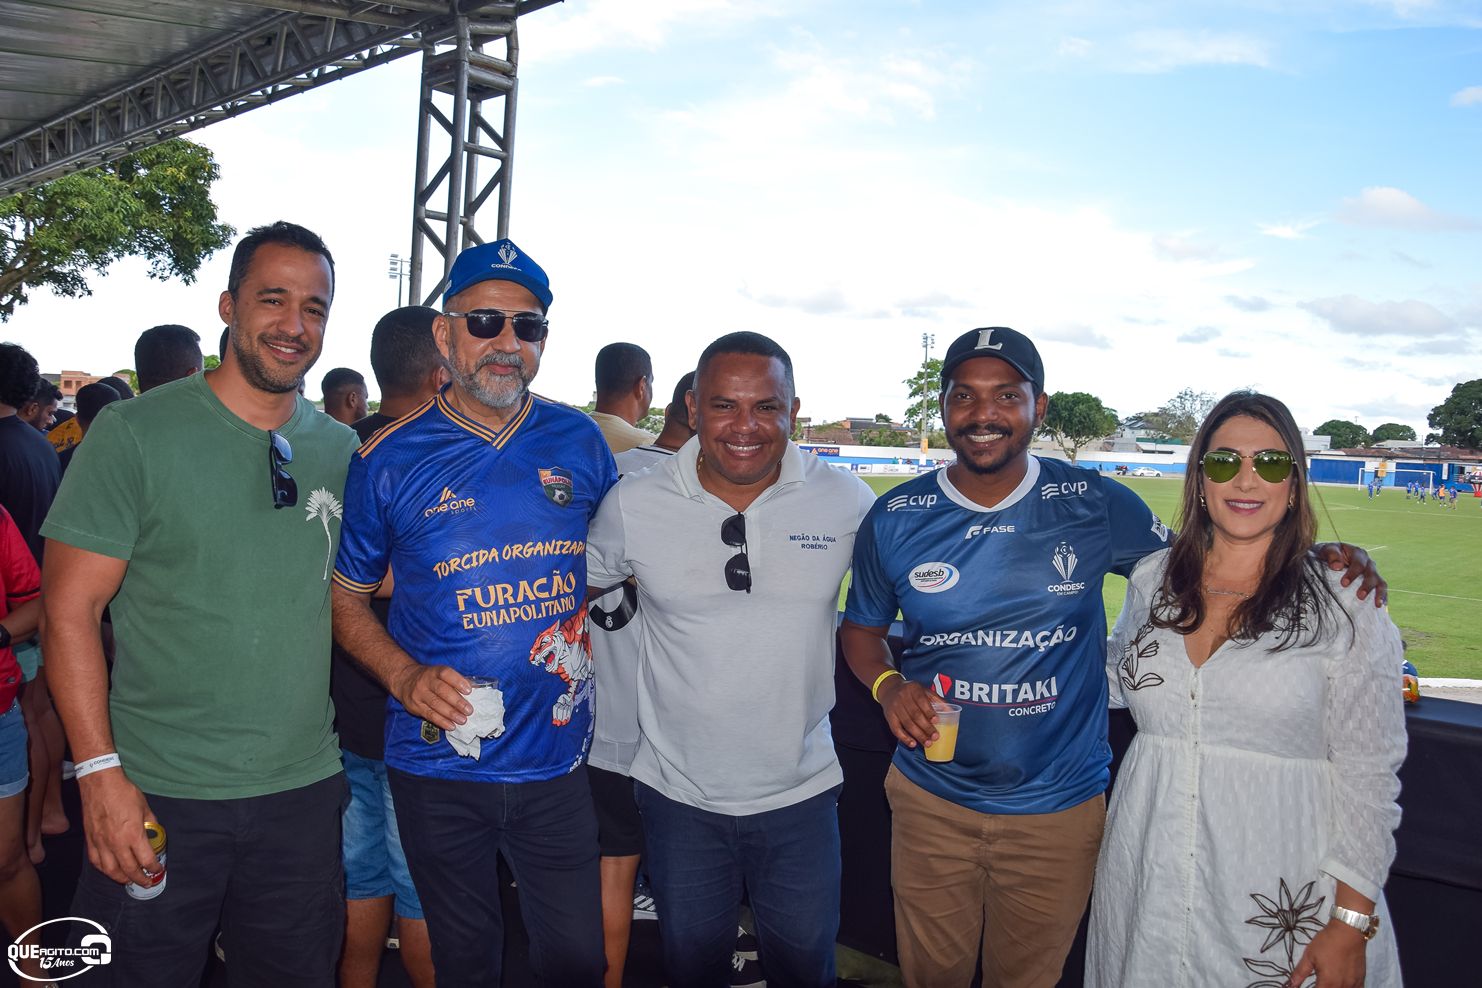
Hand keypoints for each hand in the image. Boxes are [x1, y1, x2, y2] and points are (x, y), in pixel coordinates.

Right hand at [77, 770, 160, 884]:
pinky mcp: (89, 841)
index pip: (146, 859)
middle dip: (139, 879)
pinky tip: (110, 870)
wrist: (100, 784)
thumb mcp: (145, 807)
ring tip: (129, 880)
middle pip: (129, 870)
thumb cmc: (124, 793)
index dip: (154, 867)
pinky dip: (104, 870)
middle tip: (146, 882)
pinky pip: (96, 862)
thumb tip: (154, 832)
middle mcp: (116, 843)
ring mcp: (101, 843)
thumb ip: (150, 823)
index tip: (158, 870)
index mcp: (132, 835)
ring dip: (121, 878)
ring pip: (110, 870)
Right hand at [391, 663, 472, 730]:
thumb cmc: (430, 678)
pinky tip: (451, 726)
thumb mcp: (439, 673)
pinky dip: (442, 721)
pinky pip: (429, 715)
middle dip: (457, 701)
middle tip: (469, 710)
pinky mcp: (415, 706)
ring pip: (436, 704)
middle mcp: (425, 681)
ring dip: (451, 714)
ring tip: (463, 720)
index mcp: (435, 671)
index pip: (446, 674)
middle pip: (442, 691)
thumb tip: (474, 690)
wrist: (404, 680)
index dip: (458, 681)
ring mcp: (419, 694)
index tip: (469, 690)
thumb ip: (454, 681)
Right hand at [878, 677, 941, 750]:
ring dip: (918, 735)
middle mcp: (902, 697)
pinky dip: (904, 738)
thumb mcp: (923, 690)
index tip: (936, 721)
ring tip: (928, 743)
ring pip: (907, 723)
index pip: (921, 700)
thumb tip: (950, 711)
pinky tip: (913, 744)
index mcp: (913, 689)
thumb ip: (936, 699)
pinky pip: (896, 729)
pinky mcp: (889, 716)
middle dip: (926, 727)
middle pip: (915, 714)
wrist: (889, 688)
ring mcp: (895, 707)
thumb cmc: (911, 691)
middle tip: (935, 737)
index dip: (929, 711)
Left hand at [1288, 921, 1366, 986]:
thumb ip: (1300, 973)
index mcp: (1327, 983)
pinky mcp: (1361, 980)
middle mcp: (1342, 987)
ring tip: (1328, 984)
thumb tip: (1291, 985)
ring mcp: (1353, 984)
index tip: (1312, 986)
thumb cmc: (1327, 942)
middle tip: (1319, 984)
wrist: (1348, 931)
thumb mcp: (1309, 956)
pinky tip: (1342, 985)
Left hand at [1313, 543, 1386, 606]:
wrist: (1331, 556)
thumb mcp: (1327, 549)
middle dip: (1367, 585)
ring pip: (1380, 582)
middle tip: (1360, 596)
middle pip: (1371, 573)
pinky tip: (1381, 606)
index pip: (1358, 563)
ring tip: (1377, 604)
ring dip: (1379, 593)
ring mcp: (1372, 572)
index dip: (1352, 574)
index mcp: (1357, 553)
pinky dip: (1383, 597)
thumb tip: (1337, 566)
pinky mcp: (1374, 581)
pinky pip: (1381, 589)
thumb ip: (1332, 555)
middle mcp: (1368, 562)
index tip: (1344, 584)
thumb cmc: (1329, 553)